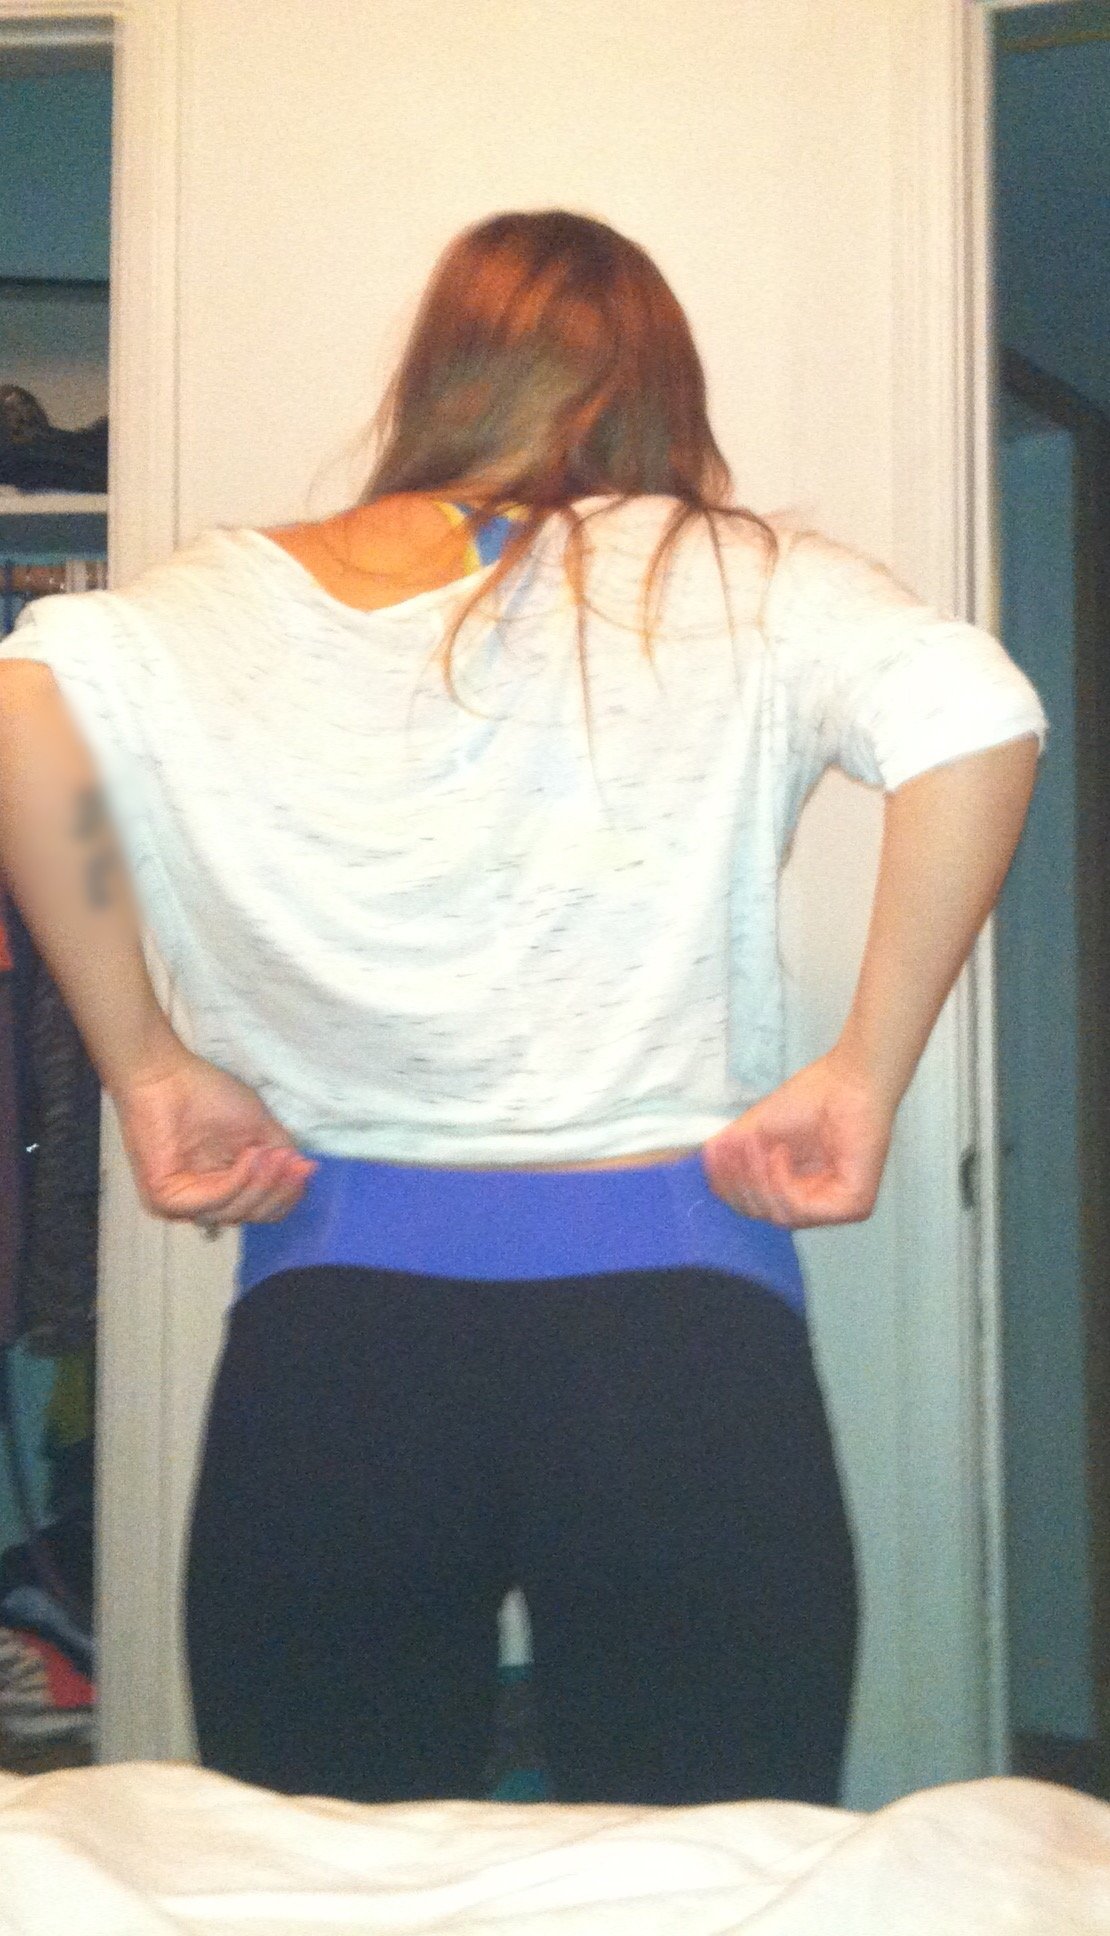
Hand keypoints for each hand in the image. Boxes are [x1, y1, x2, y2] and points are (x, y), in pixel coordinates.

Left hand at [113, 1046, 316, 1225]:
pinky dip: (238, 1181)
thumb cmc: (207, 1095)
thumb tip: (304, 1172)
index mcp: (222, 1188)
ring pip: (235, 1214)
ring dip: (261, 1184)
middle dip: (279, 1191)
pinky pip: (212, 1203)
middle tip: (293, 1163)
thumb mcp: (258, 1128)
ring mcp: (182, 1204)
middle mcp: (202, 1202)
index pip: (263, 1209)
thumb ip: (281, 1156)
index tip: (306, 1168)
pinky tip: (251, 1156)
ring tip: (272, 1154)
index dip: (288, 1194)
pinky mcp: (165, 1200)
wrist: (165, 1075)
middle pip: (253, 1216)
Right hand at [701, 1048, 894, 1227]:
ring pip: (779, 1216)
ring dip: (758, 1180)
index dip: (730, 1184)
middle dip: (740, 1182)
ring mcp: (837, 1207)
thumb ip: (732, 1151)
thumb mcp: (758, 1129)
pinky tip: (779, 1154)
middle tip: (732, 1150)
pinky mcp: (853, 1206)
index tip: (714, 1155)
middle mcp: (818, 1201)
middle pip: (762, 1213)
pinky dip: (782, 1183)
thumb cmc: (813, 1097)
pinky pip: (802, 1210)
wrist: (849, 1079)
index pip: (755, 1203)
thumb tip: (704, 1164)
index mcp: (799, 1186)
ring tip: (755, 1146)